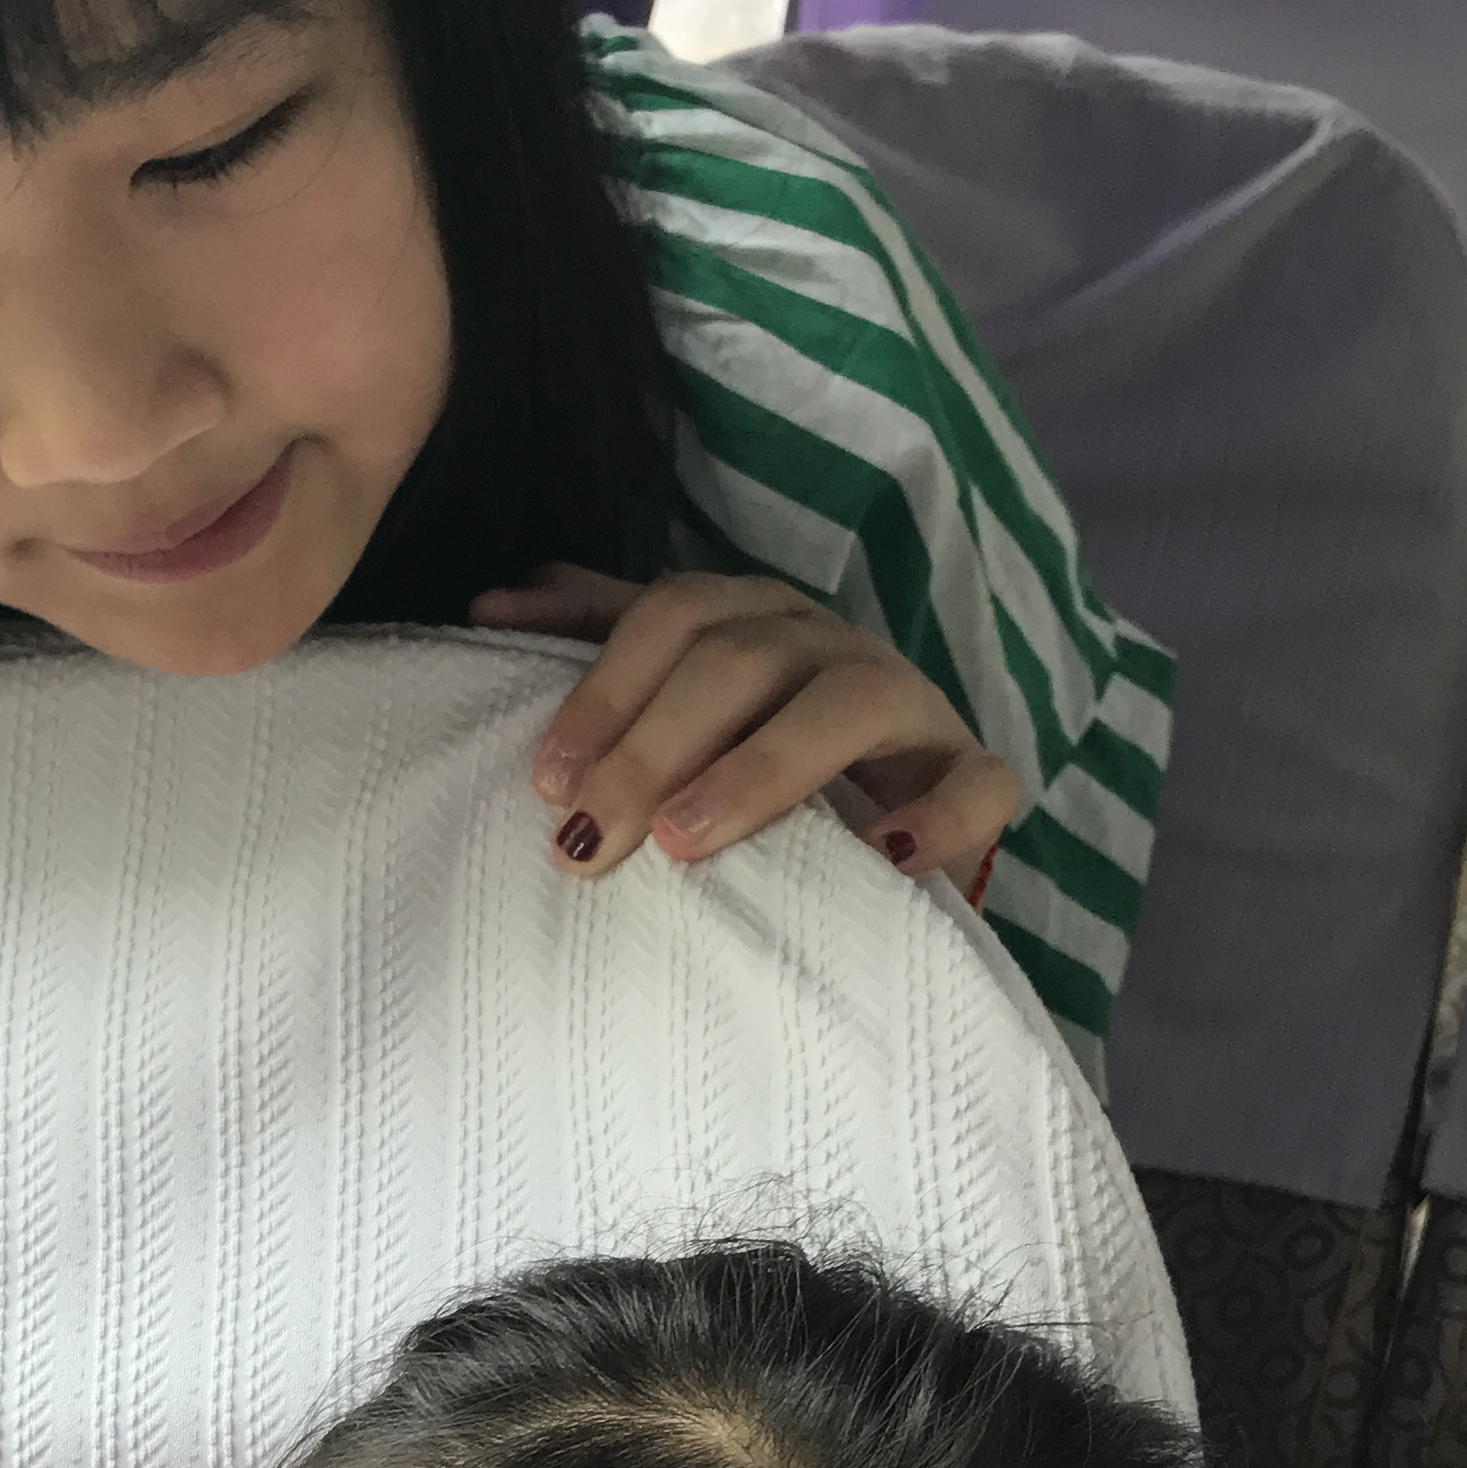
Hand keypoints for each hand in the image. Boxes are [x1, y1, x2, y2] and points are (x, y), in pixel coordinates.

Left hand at [472, 565, 1019, 897]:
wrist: (892, 820)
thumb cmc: (758, 756)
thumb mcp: (677, 699)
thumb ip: (597, 644)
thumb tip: (488, 606)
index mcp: (758, 618)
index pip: (674, 616)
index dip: (605, 688)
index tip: (545, 779)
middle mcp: (832, 644)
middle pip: (743, 661)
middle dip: (655, 747)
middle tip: (590, 835)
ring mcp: (912, 705)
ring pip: (846, 706)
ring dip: (760, 771)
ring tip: (686, 841)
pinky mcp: (975, 774)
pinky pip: (978, 784)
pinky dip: (939, 818)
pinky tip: (884, 861)